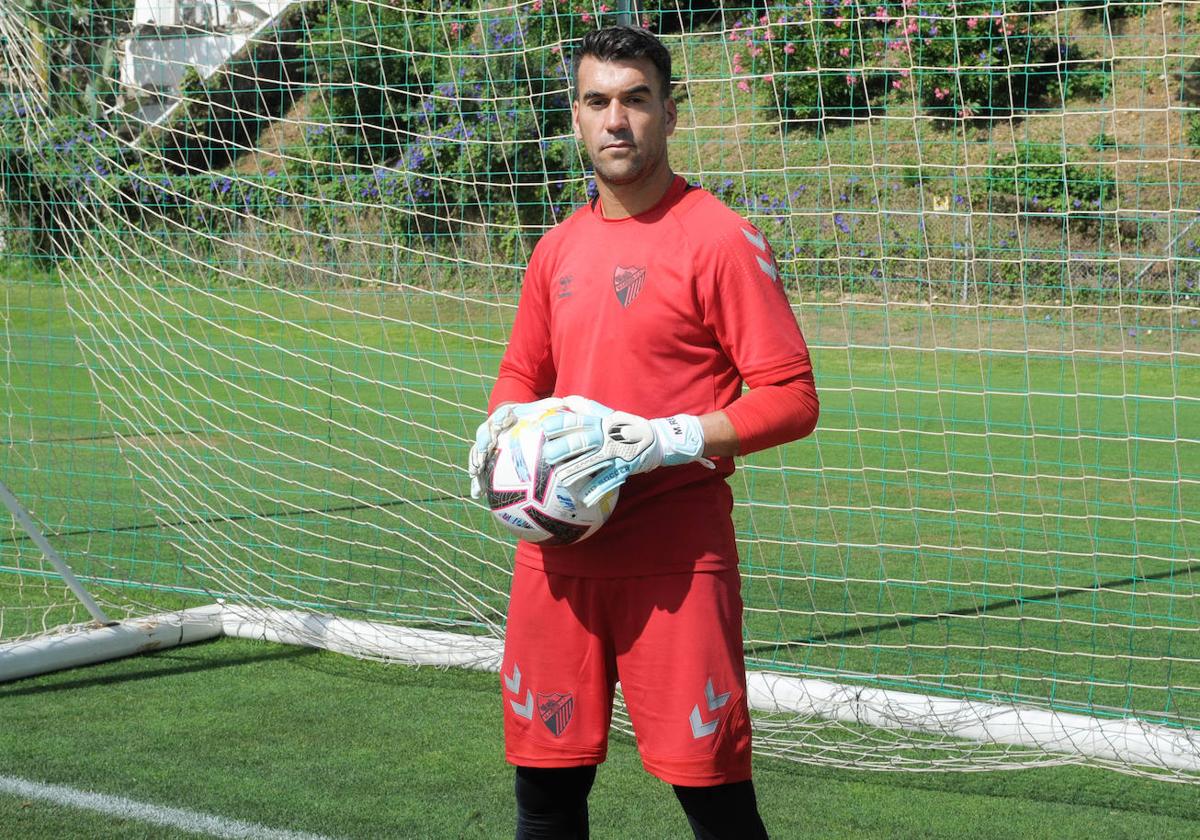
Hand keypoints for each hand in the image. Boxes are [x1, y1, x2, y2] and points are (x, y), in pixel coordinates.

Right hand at [468, 398, 564, 498]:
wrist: (524, 424)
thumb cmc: (536, 417)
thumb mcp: (543, 410)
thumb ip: (549, 408)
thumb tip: (561, 402)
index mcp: (505, 415)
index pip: (499, 417)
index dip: (497, 421)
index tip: (499, 428)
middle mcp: (493, 428)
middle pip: (484, 436)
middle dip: (479, 448)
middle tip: (480, 461)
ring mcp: (488, 443)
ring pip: (477, 453)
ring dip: (474, 465)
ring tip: (475, 477)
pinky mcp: (486, 457)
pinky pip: (480, 469)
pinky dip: (477, 481)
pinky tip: (477, 494)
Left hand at [542, 410, 713, 505]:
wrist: (656, 439)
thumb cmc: (626, 427)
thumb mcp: (608, 414)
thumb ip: (586, 408)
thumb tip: (565, 400)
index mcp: (599, 423)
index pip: (576, 421)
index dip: (559, 424)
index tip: (544, 428)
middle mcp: (605, 437)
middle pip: (580, 443)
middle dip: (562, 449)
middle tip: (546, 456)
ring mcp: (614, 453)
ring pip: (591, 463)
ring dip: (574, 472)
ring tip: (559, 479)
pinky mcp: (623, 467)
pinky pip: (607, 480)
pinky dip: (596, 490)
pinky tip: (584, 498)